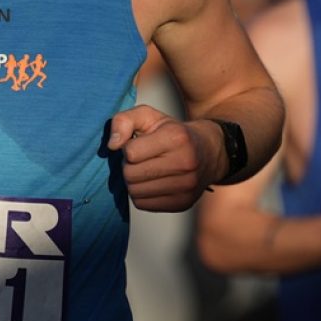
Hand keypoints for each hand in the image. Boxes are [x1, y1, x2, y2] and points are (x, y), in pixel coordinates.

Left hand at [106, 105, 224, 211]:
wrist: (208, 152)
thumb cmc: (173, 132)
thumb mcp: (149, 116)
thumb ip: (124, 120)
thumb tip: (112, 145)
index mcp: (176, 137)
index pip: (130, 152)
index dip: (128, 148)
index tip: (139, 144)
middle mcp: (185, 163)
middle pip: (130, 174)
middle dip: (128, 166)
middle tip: (140, 159)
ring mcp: (186, 186)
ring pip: (135, 192)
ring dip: (133, 181)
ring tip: (145, 170)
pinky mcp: (183, 203)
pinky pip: (143, 204)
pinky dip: (141, 194)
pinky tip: (151, 182)